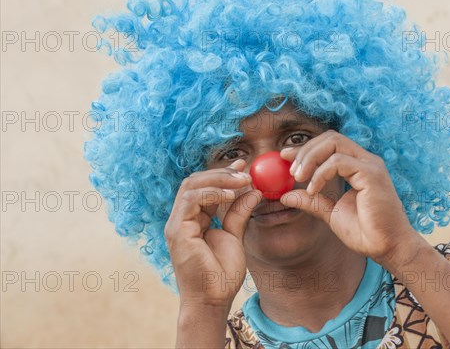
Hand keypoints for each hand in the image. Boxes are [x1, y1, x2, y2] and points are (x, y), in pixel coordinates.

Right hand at [164, 159, 261, 307]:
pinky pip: (191, 200)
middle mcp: (182, 219)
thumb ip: (239, 213)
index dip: (223, 175)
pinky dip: (211, 193)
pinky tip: (230, 194)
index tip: (244, 167)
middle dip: (221, 173)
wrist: (213, 300)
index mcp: (193, 220)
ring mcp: (177, 225)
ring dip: (218, 179)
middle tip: (245, 172)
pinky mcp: (177, 231)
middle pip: (195, 182)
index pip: (203, 187)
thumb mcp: (235, 236)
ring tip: (242, 181)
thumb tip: (253, 191)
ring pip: (191, 186)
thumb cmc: (221, 274)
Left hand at [279, 130, 424, 268]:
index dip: (305, 148)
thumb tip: (285, 195)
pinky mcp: (372, 174)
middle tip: (291, 171)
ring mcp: (370, 165)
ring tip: (298, 178)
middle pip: (330, 138)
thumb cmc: (365, 232)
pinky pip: (338, 162)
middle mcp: (366, 160)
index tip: (284, 157)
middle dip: (305, 150)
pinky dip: (320, 173)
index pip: (329, 145)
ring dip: (310, 158)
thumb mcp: (330, 213)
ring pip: (333, 143)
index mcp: (358, 166)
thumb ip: (311, 201)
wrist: (388, 248)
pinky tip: (313, 189)